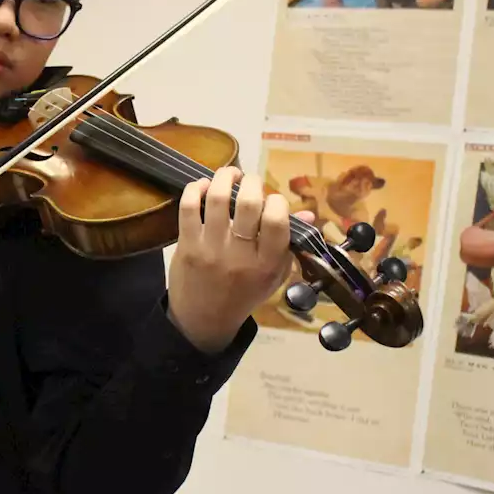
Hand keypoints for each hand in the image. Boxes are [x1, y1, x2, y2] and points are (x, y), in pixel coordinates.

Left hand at [167, 167, 315, 353]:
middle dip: (251, 182)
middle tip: (249, 181)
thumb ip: (289, 244)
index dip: (276, 201)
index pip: (277, 221)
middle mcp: (240, 255)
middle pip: (248, 203)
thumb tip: (307, 211)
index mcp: (267, 263)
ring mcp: (211, 249)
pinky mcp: (186, 245)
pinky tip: (202, 186)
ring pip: (217, 199)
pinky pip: (188, 208)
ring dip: (224, 177)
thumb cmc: (244, 294)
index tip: (272, 199)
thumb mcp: (273, 275)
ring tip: (229, 174)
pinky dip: (195, 189)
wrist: (204, 320)